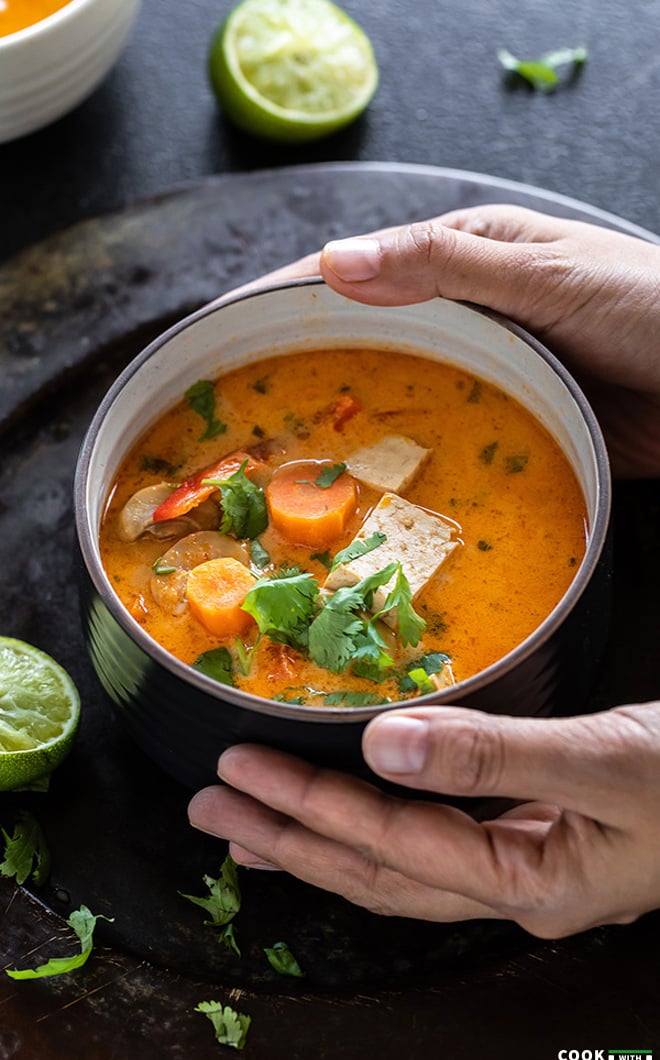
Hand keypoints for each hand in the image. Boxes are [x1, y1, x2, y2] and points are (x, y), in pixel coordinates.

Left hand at [188, 701, 659, 937]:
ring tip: (250, 824)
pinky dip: (375, 826)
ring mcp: (523, 870)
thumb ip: (496, 755)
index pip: (392, 848)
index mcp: (529, 883)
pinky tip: (352, 810)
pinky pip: (429, 842)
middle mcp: (515, 889)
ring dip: (320, 840)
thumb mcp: (605, 761)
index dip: (312, 808)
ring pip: (397, 865)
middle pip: (376, 874)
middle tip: (212, 812)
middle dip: (288, 841)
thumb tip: (386, 744)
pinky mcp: (532, 840)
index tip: (242, 774)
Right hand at [251, 204, 659, 477]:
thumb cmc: (650, 304)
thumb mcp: (544, 272)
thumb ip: (444, 266)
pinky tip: (367, 499)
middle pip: (362, 342)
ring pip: (395, 400)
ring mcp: (482, 377)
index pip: (352, 271)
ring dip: (345, 430)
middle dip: (300, 371)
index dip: (281, 298)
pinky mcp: (506, 429)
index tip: (220, 330)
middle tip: (236, 417)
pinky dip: (402, 469)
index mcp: (463, 259)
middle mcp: (463, 318)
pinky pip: (441, 451)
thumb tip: (332, 263)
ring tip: (280, 471)